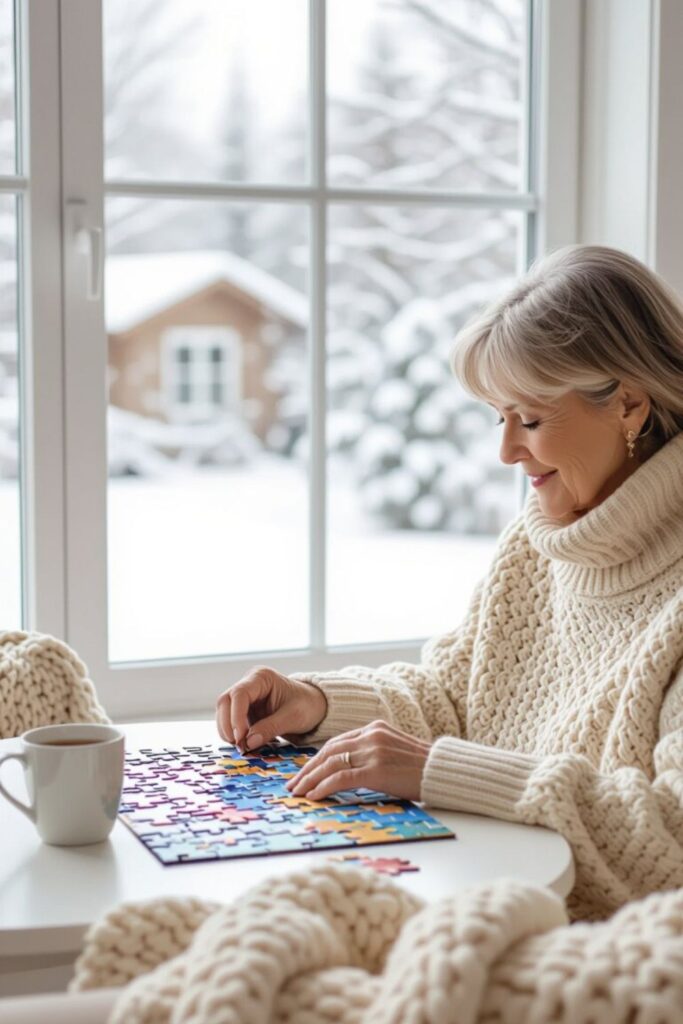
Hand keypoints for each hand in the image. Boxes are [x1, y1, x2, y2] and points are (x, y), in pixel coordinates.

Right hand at [216, 666, 327, 751]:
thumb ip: (271, 728)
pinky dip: (233, 734)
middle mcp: (249, 683)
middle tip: (238, 746)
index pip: (239, 694)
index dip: (235, 716)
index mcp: (262, 677)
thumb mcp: (294, 717)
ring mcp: (245, 696)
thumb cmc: (307, 705)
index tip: (240, 737)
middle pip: (225, 701)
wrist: (313, 705)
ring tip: (243, 747)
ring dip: (228, 731)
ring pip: (224, 712)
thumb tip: (248, 742)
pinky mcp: (244, 710)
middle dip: (228, 725)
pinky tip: (244, 744)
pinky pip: (230, 721)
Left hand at [286, 721, 430, 801]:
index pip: (337, 742)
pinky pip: (341, 777)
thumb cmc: (423, 767)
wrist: (445, 770)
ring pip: (331, 764)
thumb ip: (373, 752)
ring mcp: (373, 751)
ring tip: (298, 792)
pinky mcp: (376, 770)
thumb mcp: (395, 750)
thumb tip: (350, 769)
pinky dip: (324, 787)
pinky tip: (314, 796)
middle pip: (328, 751)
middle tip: (293, 784)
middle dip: (307, 769)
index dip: (317, 758)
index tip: (305, 772)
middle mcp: (371, 735)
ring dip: (310, 779)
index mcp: (374, 727)